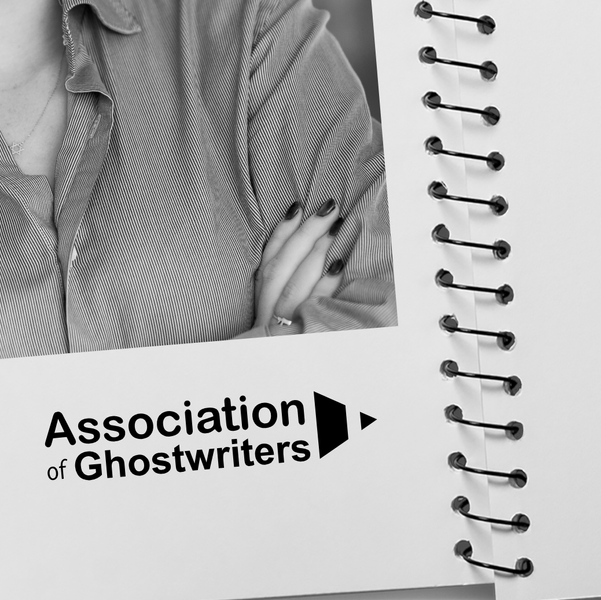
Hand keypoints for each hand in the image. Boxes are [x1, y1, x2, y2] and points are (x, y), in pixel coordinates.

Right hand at [258, 199, 346, 325]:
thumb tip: (307, 242)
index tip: (297, 206)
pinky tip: (339, 264)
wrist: (285, 392)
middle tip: (329, 208)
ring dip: (316, 252)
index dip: (280, 234)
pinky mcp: (300, 337)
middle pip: (280, 269)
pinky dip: (325, 285)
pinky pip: (313, 307)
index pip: (266, 264)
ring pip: (294, 285)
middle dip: (304, 234)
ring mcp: (282, 328)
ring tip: (336, 227)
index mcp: (261, 305)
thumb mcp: (281, 312)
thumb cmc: (291, 334)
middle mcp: (267, 314)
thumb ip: (287, 285)